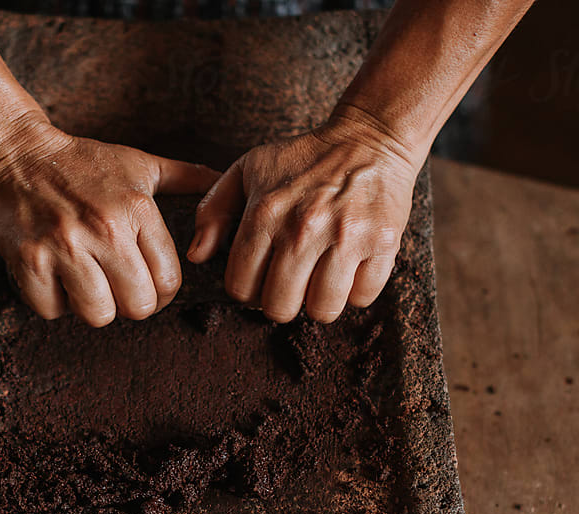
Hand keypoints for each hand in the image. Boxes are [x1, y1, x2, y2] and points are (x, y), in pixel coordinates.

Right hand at [0, 115, 218, 325]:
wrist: (12, 153)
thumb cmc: (80, 162)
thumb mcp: (137, 164)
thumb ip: (185, 176)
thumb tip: (221, 178)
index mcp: (137, 209)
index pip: (169, 282)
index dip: (160, 293)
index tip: (145, 285)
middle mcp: (105, 228)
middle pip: (138, 307)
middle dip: (128, 303)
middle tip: (113, 285)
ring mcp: (65, 245)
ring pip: (98, 315)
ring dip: (91, 305)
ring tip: (83, 279)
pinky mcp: (29, 260)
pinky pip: (52, 311)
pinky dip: (52, 301)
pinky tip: (52, 275)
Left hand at [188, 108, 423, 322]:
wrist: (370, 138)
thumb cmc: (304, 158)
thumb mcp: (248, 170)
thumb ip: (213, 210)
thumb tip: (196, 255)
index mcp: (266, 214)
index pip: (241, 287)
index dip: (247, 290)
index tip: (260, 279)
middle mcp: (303, 228)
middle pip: (279, 307)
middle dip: (281, 302)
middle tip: (291, 283)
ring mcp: (345, 238)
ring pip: (322, 310)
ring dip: (319, 303)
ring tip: (320, 280)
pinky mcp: (382, 243)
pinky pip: (362, 297)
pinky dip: (355, 291)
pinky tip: (350, 268)